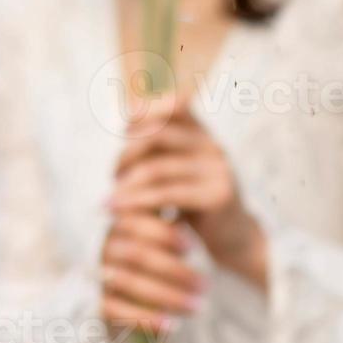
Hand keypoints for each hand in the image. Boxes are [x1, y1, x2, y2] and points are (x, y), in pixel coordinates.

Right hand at [100, 210, 206, 333]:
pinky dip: (144, 318)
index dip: (165, 234)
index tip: (190, 247)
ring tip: (196, 306)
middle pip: (137, 255)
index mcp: (120, 223)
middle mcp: (105, 246)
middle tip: (203, 284)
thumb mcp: (158, 231)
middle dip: (174, 270)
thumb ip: (170, 220)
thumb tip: (194, 210)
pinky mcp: (97, 301)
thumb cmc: (152, 248)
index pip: (138, 223)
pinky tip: (171, 325)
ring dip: (166, 296)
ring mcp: (98, 274)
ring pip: (129, 283)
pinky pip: (117, 310)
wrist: (124, 285)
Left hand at [109, 92, 266, 288]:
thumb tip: (130, 111)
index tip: (125, 131)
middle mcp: (212, 146)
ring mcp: (217, 170)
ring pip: (158, 168)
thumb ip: (160, 147)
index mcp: (204, 135)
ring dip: (126, 185)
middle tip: (113, 174)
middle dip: (128, 153)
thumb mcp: (180, 170)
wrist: (234, 237)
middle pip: (159, 135)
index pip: (177, 105)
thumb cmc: (196, 202)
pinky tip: (118, 212)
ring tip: (108, 200)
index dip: (147, 111)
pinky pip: (168, 195)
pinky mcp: (217, 196)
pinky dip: (137, 203)